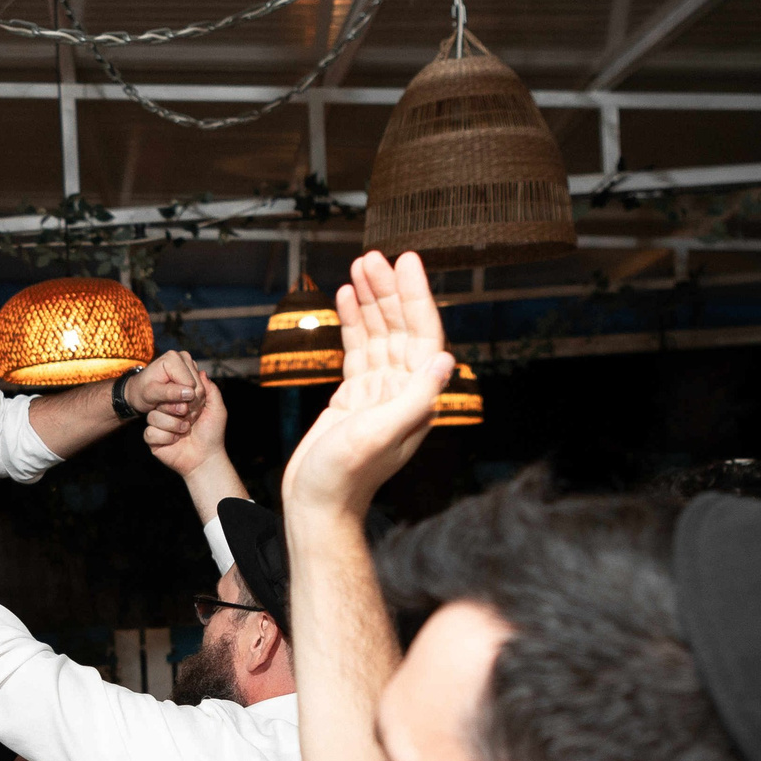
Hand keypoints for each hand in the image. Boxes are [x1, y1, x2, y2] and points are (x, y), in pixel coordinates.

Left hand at [125, 349, 202, 419]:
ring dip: (189, 404)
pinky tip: (179, 403)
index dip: (183, 401)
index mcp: (173, 359)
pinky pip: (201, 391)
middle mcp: (184, 357)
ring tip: (173, 406)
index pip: (191, 385)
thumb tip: (190, 394)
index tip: (168, 407)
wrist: (139, 391)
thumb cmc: (141, 392)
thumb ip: (169, 394)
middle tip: (170, 409)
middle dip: (187, 403)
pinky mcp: (193, 372)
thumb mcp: (151, 395)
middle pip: (199, 387)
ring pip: (201, 391)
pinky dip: (191, 401)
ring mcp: (190, 364)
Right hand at [145, 369, 226, 477]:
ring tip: (185, 431)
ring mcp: (159, 426)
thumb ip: (210, 390)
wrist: (206, 458)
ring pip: (153, 416)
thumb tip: (202, 372)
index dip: (181, 396)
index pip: (171, 390)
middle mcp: (167, 412)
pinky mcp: (153, 439)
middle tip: (190, 419)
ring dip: (173, 425)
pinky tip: (175, 441)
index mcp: (179, 403)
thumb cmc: (212, 434)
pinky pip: (150, 432)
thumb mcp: (216, 408)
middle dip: (177, 410)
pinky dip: (165, 437)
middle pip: (159, 401)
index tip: (194, 405)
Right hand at [279, 251, 456, 522]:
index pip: (423, 334)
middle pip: (401, 327)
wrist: (316, 504)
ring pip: (379, 333)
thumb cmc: (345, 478)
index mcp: (416, 398)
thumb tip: (444, 359)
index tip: (407, 262)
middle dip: (389, 290)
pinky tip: (347, 299)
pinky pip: (358, 349)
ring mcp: (379, 391)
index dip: (416, 296)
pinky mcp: (355, 395)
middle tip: (374, 257)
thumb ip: (414, 398)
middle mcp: (402, 390)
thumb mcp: (379, 435)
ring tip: (360, 266)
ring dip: (372, 300)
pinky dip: (354, 322)